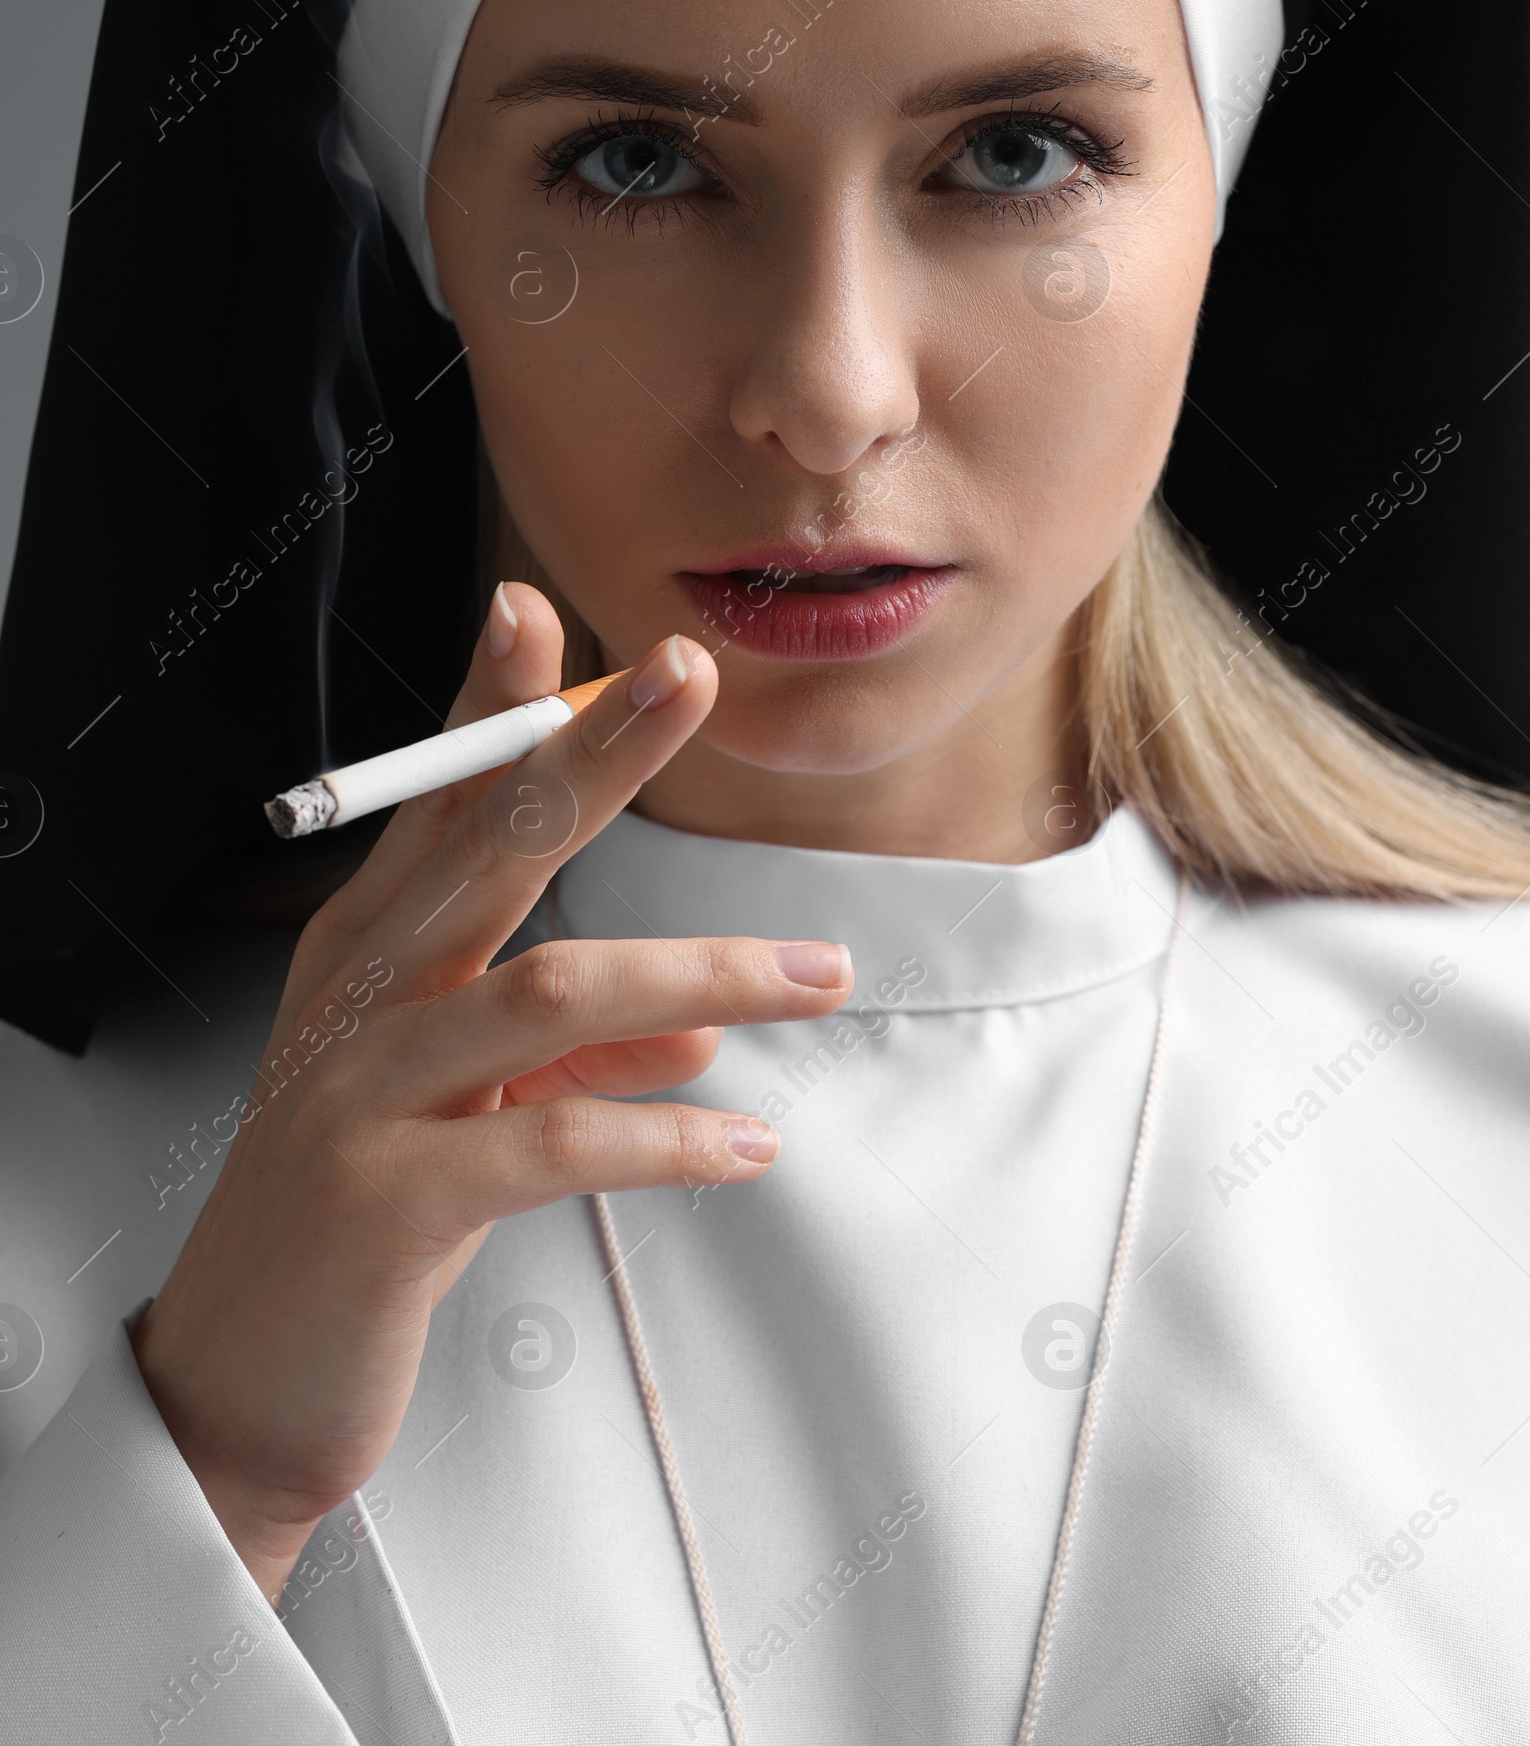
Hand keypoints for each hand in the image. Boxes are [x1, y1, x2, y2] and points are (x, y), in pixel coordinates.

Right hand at [130, 585, 852, 1603]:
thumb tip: (698, 1034)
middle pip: (488, 840)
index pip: (440, 797)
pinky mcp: (390, 1200)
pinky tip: (748, 1145)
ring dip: (702, 972)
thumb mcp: (462, 1107)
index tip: (546, 613)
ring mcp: (364, 1092)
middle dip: (594, 750)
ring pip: (552, 986)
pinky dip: (670, 1138)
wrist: (241, 1387)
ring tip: (819, 975)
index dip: (493, 701)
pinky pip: (558, 1142)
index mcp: (369, 949)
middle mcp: (360, 995)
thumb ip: (566, 1050)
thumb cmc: (358, 1219)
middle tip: (686, 674)